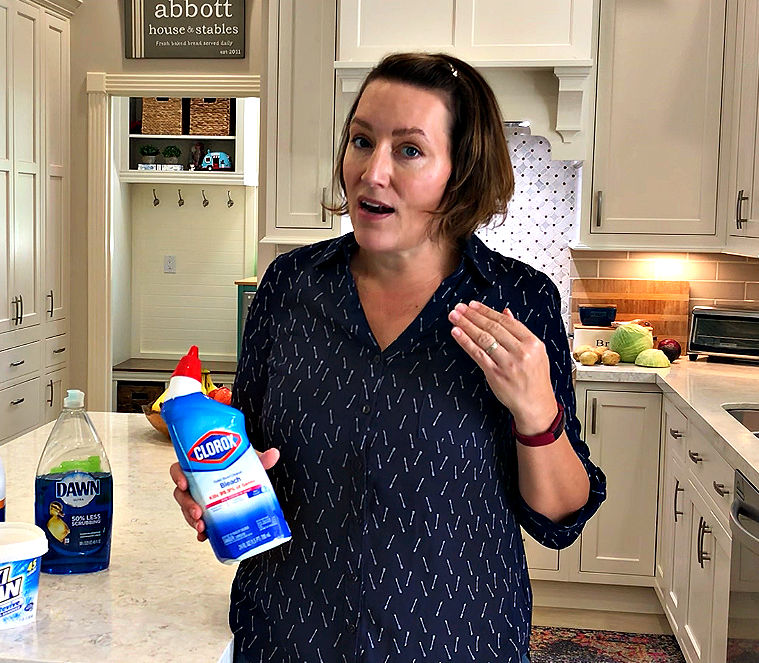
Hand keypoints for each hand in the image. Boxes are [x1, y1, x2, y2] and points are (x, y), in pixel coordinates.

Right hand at [169, 448, 280, 541]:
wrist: (245, 476)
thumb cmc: (238, 465)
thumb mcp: (247, 459)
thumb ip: (260, 457)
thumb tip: (273, 454)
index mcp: (199, 467)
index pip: (180, 469)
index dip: (178, 476)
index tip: (184, 483)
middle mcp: (196, 483)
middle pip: (181, 494)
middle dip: (187, 505)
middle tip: (198, 512)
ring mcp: (199, 499)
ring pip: (187, 510)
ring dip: (192, 520)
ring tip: (203, 527)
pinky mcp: (206, 513)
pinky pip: (198, 523)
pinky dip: (201, 532)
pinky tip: (205, 536)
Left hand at [448, 301, 556, 434]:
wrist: (535, 404)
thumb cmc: (535, 379)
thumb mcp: (536, 352)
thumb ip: (520, 332)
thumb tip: (506, 312)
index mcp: (533, 343)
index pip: (506, 321)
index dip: (487, 311)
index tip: (474, 305)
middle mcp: (521, 351)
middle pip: (493, 327)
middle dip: (473, 315)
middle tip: (459, 307)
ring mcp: (507, 363)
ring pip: (483, 338)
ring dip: (466, 325)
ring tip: (455, 316)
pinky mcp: (495, 374)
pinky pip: (477, 354)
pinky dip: (465, 342)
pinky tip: (457, 333)